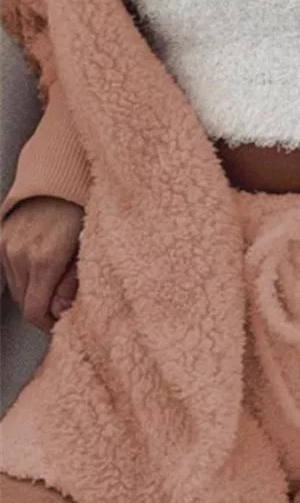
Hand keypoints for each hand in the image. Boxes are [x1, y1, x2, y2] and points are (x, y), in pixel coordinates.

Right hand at [0, 196, 83, 332]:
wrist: (63, 178)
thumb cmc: (83, 213)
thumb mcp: (87, 250)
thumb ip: (73, 283)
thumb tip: (61, 310)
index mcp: (45, 259)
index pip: (34, 311)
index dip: (47, 324)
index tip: (60, 323)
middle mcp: (20, 253)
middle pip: (24, 302)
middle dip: (43, 307)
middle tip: (63, 302)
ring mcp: (7, 244)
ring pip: (15, 287)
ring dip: (32, 291)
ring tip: (55, 281)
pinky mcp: (0, 236)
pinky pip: (8, 269)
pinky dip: (22, 275)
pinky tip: (41, 267)